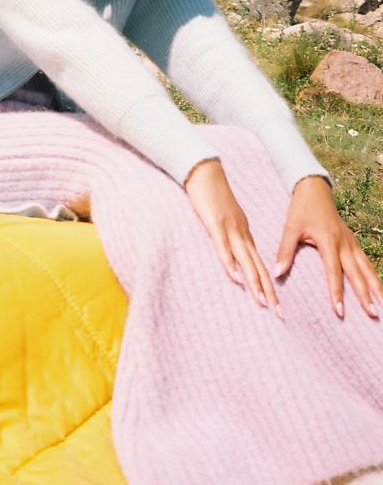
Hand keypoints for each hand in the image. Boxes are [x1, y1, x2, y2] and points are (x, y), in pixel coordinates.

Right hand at [185, 159, 281, 318]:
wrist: (205, 169)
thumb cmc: (211, 192)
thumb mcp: (222, 217)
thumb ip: (226, 234)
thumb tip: (230, 253)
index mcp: (244, 232)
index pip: (259, 263)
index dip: (269, 285)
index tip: (277, 305)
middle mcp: (242, 233)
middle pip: (258, 266)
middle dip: (269, 292)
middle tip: (280, 315)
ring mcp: (230, 228)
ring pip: (246, 261)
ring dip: (255, 283)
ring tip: (263, 304)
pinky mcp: (215, 224)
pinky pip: (224, 248)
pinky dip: (231, 264)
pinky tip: (237, 279)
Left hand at [275, 175, 382, 318]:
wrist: (314, 189)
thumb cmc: (301, 209)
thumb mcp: (290, 228)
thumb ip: (285, 251)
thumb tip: (276, 273)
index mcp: (328, 241)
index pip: (334, 272)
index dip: (337, 293)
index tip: (339, 312)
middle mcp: (344, 243)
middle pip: (357, 273)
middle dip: (365, 295)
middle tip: (373, 315)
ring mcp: (351, 242)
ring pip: (367, 268)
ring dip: (376, 288)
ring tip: (382, 307)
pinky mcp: (353, 241)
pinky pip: (366, 261)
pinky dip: (373, 276)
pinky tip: (378, 289)